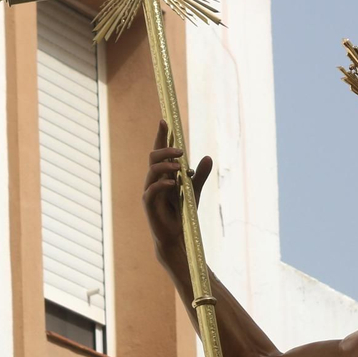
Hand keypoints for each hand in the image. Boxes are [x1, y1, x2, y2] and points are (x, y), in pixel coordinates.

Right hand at [142, 120, 210, 267]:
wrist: (178, 236)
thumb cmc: (183, 214)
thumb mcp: (195, 191)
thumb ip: (200, 175)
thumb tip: (208, 156)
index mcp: (163, 174)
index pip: (160, 151)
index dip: (161, 136)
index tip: (165, 120)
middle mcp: (154, 180)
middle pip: (153, 156)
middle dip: (165, 149)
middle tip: (182, 150)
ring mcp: (150, 191)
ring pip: (152, 170)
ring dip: (166, 165)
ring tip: (181, 166)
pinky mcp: (149, 205)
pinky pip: (151, 190)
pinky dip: (162, 184)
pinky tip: (174, 183)